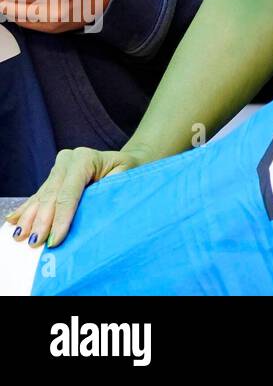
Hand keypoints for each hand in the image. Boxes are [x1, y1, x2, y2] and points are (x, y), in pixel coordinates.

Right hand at [5, 146, 142, 248]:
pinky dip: (27, 210)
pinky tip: (14, 221)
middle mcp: (68, 160)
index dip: (61, 217)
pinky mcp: (53, 177)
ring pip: (42, 196)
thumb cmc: (129, 170)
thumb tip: (93, 208)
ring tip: (21, 236)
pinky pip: (38, 195)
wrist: (126, 161)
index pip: (69, 193)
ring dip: (31, 218)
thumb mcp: (126, 176)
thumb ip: (109, 189)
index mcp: (85, 158)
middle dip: (42, 221)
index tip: (55, 239)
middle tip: (35, 243)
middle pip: (51, 195)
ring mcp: (58, 168)